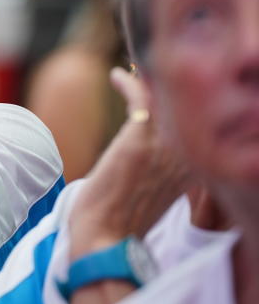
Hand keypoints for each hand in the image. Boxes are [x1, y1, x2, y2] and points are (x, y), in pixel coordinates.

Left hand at [68, 67, 190, 258]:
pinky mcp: (140, 137)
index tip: (165, 86)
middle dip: (166, 84)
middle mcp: (190, 154)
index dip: (180, 101)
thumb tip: (149, 148)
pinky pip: (140, 96)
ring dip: (148, 78)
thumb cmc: (123, 217)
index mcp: (197, 168)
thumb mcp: (153, 187)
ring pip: (165, 96)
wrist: (106, 237)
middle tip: (149, 68)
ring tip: (134, 66)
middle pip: (184, 104)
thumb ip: (160, 164)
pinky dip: (127, 83)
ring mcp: (168, 144)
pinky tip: (116, 76)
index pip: (196, 123)